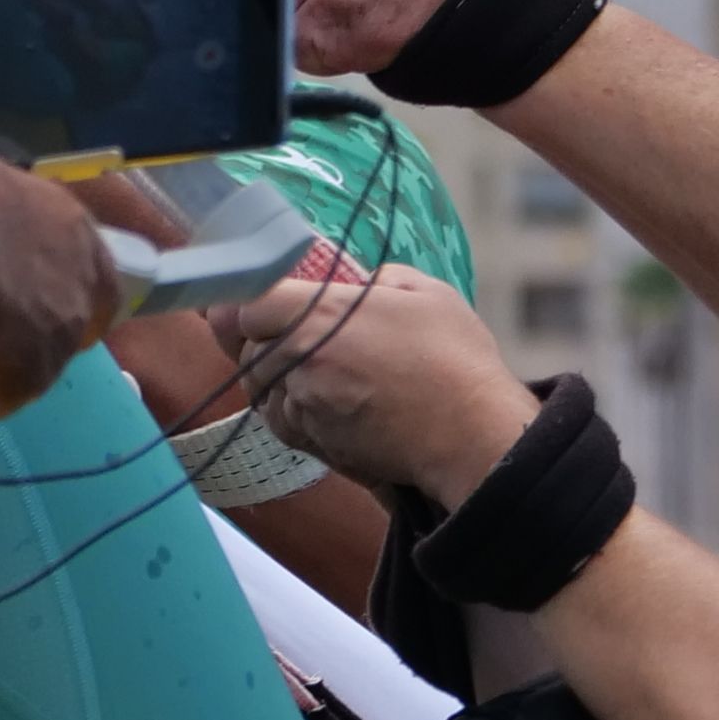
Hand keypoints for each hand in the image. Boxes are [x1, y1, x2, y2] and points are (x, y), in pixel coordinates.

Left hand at [216, 265, 537, 502]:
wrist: (471, 433)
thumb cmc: (454, 360)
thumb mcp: (424, 292)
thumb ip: (376, 278)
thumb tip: (357, 282)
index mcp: (320, 313)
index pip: (247, 304)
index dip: (250, 302)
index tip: (262, 301)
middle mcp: (300, 358)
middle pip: (247, 348)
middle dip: (261, 340)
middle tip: (288, 333)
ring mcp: (304, 404)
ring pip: (259, 387)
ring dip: (274, 377)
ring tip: (312, 368)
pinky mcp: (314, 441)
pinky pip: (280, 421)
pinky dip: (290, 410)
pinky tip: (323, 400)